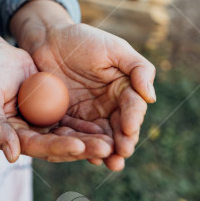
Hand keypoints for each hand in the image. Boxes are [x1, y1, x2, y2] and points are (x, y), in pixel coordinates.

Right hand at [0, 42, 116, 163]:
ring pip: (71, 137)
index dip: (59, 147)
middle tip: (107, 149)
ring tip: (113, 143)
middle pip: (59, 147)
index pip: (39, 147)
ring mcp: (44, 125)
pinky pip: (75, 122)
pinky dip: (90, 127)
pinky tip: (109, 127)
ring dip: (91, 142)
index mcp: (13, 138)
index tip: (79, 145)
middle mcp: (30, 136)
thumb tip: (12, 155)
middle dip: (83, 149)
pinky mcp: (55, 113)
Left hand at [29, 23, 155, 170]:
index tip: (129, 130)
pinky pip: (74, 135)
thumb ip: (138, 69)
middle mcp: (109, 106)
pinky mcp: (67, 119)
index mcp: (124, 90)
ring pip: (99, 137)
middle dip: (122, 143)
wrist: (48, 39)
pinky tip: (82, 155)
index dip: (132, 120)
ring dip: (103, 151)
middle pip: (118, 129)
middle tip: (121, 155)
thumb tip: (151, 97)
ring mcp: (88, 115)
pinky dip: (79, 146)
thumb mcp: (114, 48)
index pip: (132, 108)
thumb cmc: (84, 39)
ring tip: (106, 161)